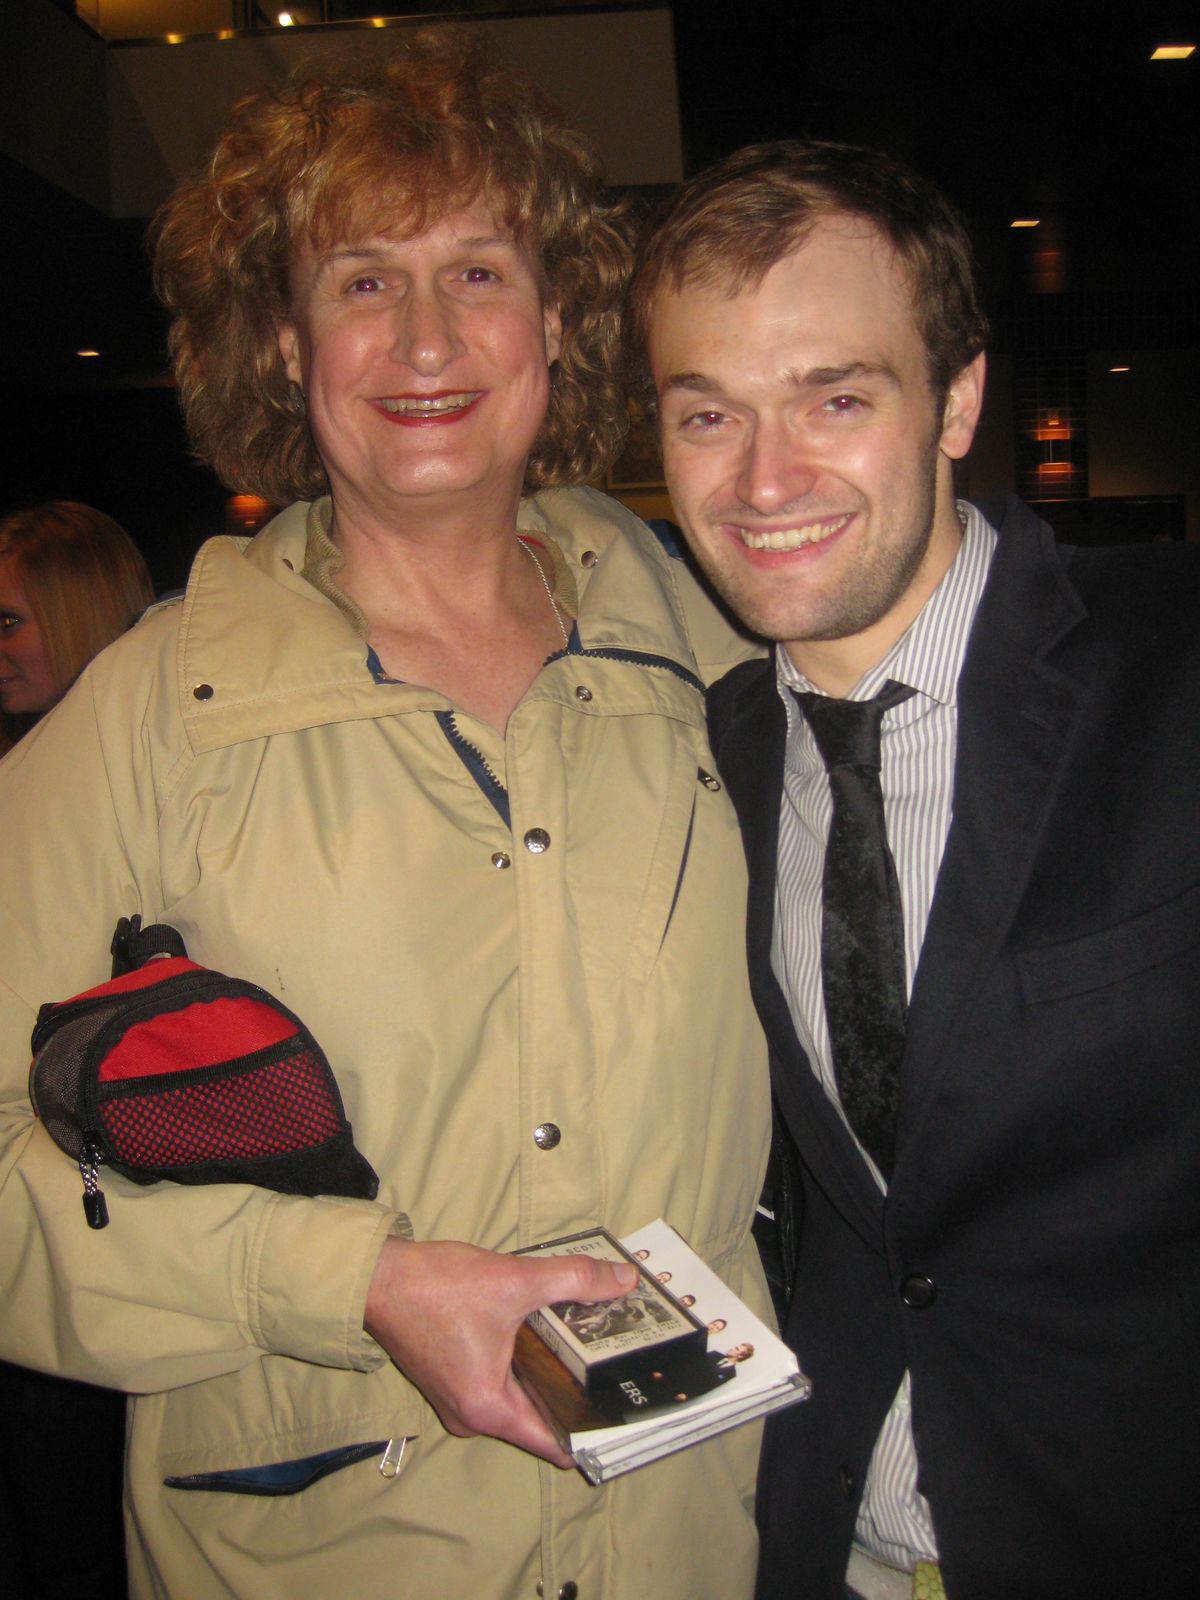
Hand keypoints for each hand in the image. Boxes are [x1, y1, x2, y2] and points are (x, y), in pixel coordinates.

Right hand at [364, 1236, 636, 1465]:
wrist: (378, 1276)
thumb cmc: (438, 1287)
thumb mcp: (515, 1280)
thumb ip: (574, 1280)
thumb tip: (624, 1280)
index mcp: (489, 1409)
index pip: (554, 1442)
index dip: (593, 1430)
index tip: (627, 1412)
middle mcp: (473, 1417)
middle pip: (540, 1417)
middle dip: (576, 1392)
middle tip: (619, 1369)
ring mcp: (459, 1401)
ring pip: (521, 1396)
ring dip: (549, 1374)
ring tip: (593, 1348)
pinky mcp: (452, 1379)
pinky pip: (501, 1383)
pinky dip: (525, 1364)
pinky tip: (549, 1337)